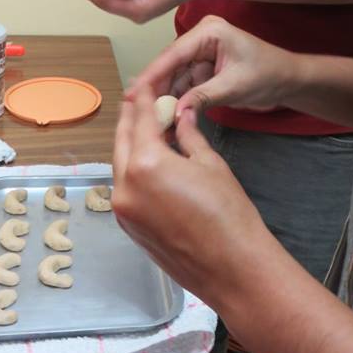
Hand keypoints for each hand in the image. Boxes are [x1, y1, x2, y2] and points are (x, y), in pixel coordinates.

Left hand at [113, 85, 276, 308]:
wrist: (232, 268)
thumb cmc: (228, 213)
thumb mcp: (210, 164)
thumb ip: (188, 135)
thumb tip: (181, 115)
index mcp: (145, 164)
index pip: (140, 119)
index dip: (144, 97)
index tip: (145, 83)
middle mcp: (125, 186)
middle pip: (122, 140)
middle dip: (131, 117)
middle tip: (141, 99)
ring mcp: (123, 209)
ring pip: (120, 164)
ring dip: (131, 143)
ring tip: (148, 128)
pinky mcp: (128, 227)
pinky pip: (125, 187)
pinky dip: (133, 168)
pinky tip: (151, 161)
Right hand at [126, 15, 297, 114]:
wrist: (288, 81)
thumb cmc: (268, 75)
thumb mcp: (234, 86)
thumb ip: (202, 97)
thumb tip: (174, 112)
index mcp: (209, 31)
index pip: (174, 53)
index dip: (153, 73)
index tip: (134, 92)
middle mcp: (201, 37)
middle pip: (170, 63)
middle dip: (156, 86)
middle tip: (135, 108)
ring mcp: (201, 52)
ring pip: (175, 75)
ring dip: (165, 95)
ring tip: (148, 115)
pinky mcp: (204, 67)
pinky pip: (185, 83)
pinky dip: (177, 98)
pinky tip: (165, 112)